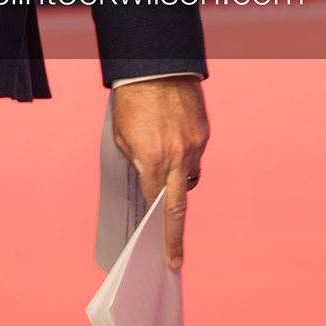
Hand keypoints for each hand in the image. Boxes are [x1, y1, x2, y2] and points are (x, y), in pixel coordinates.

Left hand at [110, 76, 207, 270]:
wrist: (155, 65)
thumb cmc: (131, 101)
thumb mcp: (122, 137)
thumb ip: (137, 164)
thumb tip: (149, 184)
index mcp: (152, 159)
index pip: (157, 207)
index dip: (160, 233)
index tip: (166, 256)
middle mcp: (177, 156)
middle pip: (178, 208)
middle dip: (175, 237)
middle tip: (174, 259)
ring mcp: (194, 145)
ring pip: (188, 177)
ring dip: (176, 179)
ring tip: (162, 165)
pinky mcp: (204, 133)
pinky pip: (195, 155)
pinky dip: (184, 156)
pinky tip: (172, 141)